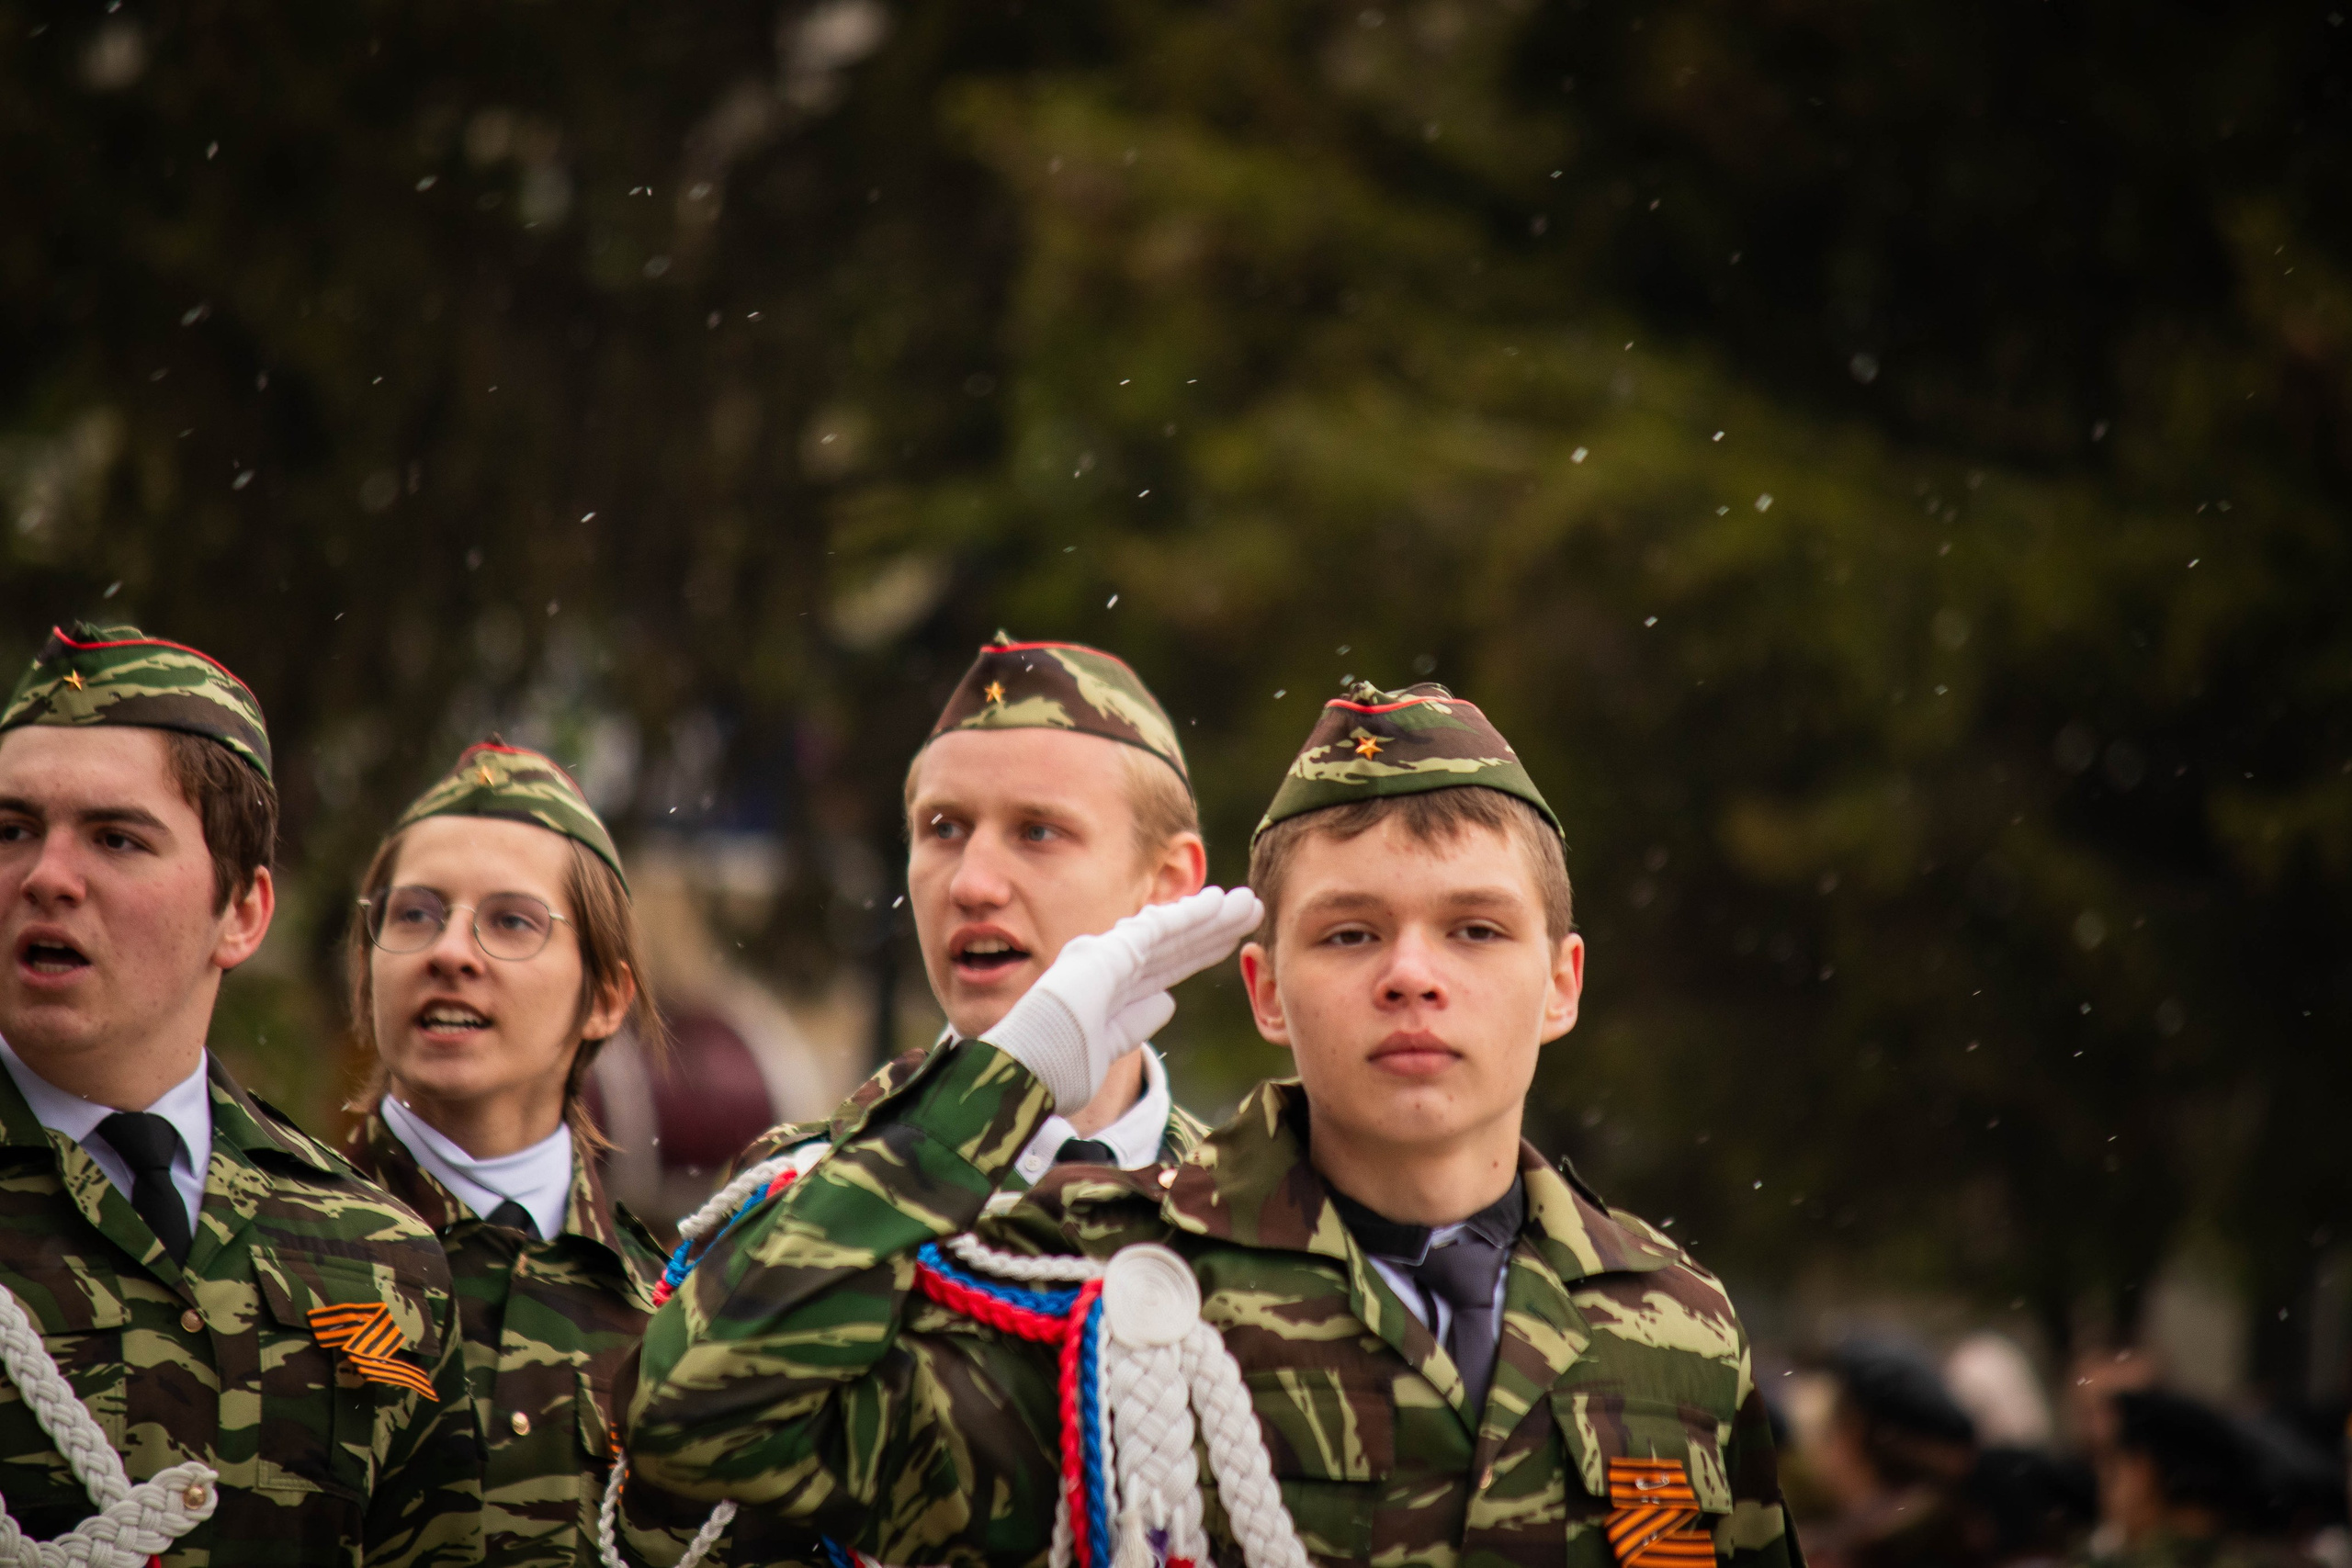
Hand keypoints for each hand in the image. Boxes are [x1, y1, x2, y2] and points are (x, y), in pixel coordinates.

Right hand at [981, 886, 1263, 1110]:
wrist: (1020, 1075)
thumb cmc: (1051, 1066)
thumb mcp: (1107, 1045)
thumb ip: (1134, 1022)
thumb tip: (1167, 1000)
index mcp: (1112, 988)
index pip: (1168, 964)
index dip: (1201, 948)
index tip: (1233, 937)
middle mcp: (1108, 966)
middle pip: (1174, 944)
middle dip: (1214, 927)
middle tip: (1250, 908)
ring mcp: (1103, 958)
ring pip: (1168, 932)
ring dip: (1207, 915)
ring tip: (1243, 903)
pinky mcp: (1101, 958)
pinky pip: (1151, 933)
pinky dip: (1183, 918)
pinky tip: (1211, 907)